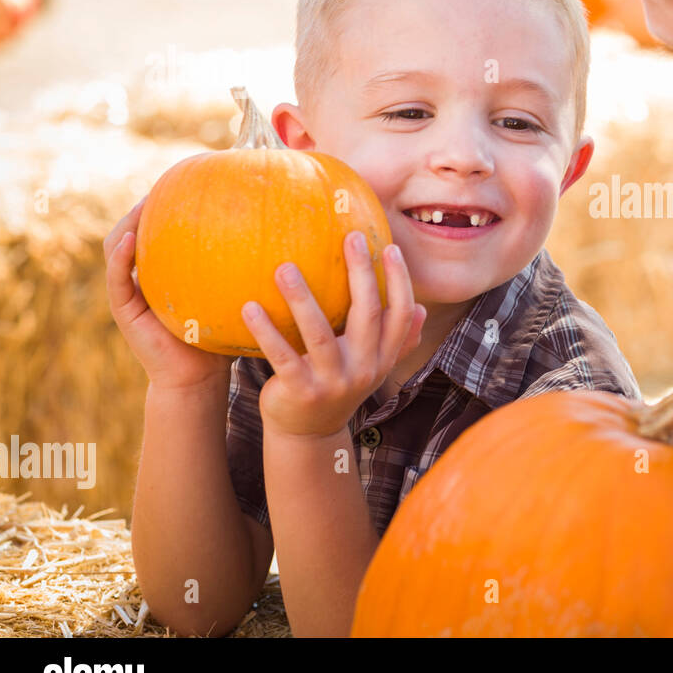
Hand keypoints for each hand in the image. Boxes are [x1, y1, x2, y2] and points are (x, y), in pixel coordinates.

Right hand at [104, 194, 233, 392]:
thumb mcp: (234, 297)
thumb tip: (289, 238)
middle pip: (135, 230)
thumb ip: (247, 270)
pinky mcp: (124, 310)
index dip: (168, 205)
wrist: (198, 378)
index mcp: (168, 272)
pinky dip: (120, 257)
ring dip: (126, 222)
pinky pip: (116, 279)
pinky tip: (130, 239)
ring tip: (142, 202)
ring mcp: (131, 293)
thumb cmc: (223, 338)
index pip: (162, 230)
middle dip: (145, 205)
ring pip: (117, 248)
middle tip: (164, 181)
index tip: (187, 178)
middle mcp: (145, 277)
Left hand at [243, 232, 424, 438]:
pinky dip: (266, 331)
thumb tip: (422, 309)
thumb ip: (397, 341)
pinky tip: (250, 307)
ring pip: (320, 333)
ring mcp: (332, 382)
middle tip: (351, 237)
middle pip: (367, 314)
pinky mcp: (300, 390)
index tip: (390, 248)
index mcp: (382, 358)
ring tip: (285, 267)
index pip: (401, 316)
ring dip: (302, 298)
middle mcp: (363, 369)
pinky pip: (282, 356)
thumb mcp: (371, 367)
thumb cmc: (337, 386)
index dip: (400, 282)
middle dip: (361, 273)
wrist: (308, 434)